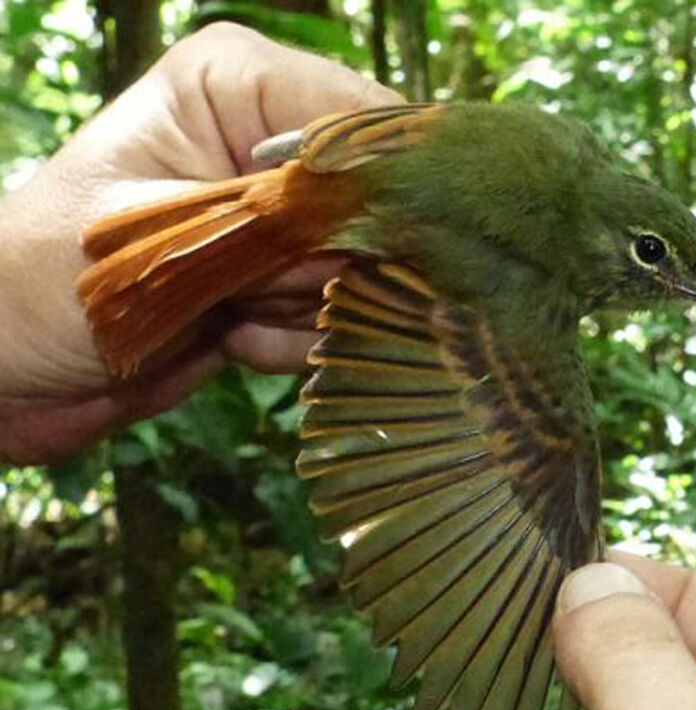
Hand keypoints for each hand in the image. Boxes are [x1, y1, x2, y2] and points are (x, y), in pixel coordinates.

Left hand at [0, 22, 401, 464]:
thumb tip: (389, 233)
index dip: (377, 192)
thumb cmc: (44, 281)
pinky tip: (227, 331)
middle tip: (244, 289)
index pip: (366, 120)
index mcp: (240, 84)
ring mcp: (286, 211)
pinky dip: (291, 339)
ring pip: (366, 267)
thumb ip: (278, 225)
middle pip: (379, 202)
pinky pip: (342, 311)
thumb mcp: (162, 236)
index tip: (336, 253)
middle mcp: (275, 138)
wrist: (12, 370)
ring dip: (300, 309)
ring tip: (221, 313)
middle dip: (321, 265)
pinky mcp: (288, 272)